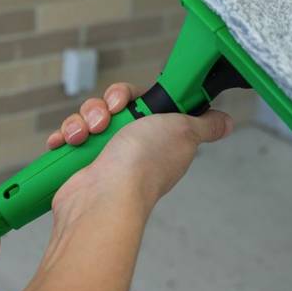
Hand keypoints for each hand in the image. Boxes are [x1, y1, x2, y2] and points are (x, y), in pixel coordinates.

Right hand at [47, 82, 233, 224]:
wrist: (105, 196)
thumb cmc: (144, 163)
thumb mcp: (185, 132)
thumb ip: (206, 124)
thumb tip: (227, 122)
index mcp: (158, 135)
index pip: (143, 101)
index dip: (131, 94)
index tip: (125, 99)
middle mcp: (133, 144)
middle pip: (112, 106)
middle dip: (103, 107)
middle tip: (106, 118)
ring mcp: (107, 154)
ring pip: (90, 118)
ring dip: (83, 120)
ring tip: (85, 135)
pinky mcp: (84, 162)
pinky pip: (71, 136)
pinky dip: (65, 136)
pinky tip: (65, 141)